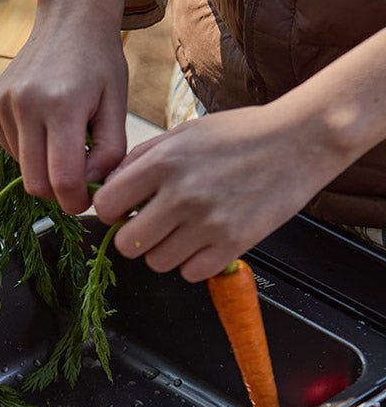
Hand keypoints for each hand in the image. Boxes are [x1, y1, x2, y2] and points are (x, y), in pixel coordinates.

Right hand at [0, 0, 129, 214]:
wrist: (69, 18)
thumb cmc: (98, 61)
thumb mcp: (117, 105)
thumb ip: (110, 152)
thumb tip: (90, 186)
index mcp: (62, 104)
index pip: (62, 179)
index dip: (75, 201)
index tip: (86, 201)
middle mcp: (26, 104)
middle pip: (35, 183)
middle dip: (58, 193)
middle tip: (77, 182)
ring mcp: (4, 104)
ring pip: (22, 169)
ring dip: (43, 167)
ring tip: (62, 139)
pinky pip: (10, 149)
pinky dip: (29, 150)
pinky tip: (44, 127)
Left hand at [92, 103, 347, 281]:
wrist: (301, 140)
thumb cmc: (239, 135)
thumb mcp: (183, 133)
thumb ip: (141, 159)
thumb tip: (107, 188)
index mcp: (164, 162)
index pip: (106, 206)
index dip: (110, 212)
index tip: (123, 211)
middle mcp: (182, 194)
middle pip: (127, 244)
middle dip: (134, 237)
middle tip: (153, 225)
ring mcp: (208, 223)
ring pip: (156, 262)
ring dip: (165, 250)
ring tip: (185, 229)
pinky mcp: (233, 244)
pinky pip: (190, 273)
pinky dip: (194, 263)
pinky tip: (205, 241)